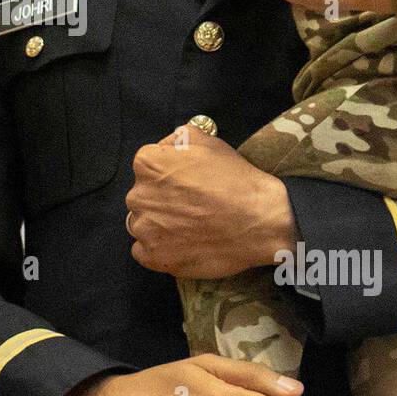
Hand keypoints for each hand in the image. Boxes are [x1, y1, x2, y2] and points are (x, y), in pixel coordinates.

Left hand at [126, 128, 297, 277]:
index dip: (169, 176)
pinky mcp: (152, 256)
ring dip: (159, 226)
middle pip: (144, 197)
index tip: (187, 184)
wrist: (259, 221)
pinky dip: (161, 249)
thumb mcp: (206, 141)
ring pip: (143, 224)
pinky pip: (145, 251)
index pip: (147, 168)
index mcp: (147, 164)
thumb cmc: (234, 180)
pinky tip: (185, 243)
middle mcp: (138, 195)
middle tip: (192, 206)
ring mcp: (144, 229)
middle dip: (162, 201)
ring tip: (191, 226)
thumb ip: (176, 139)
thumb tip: (167, 147)